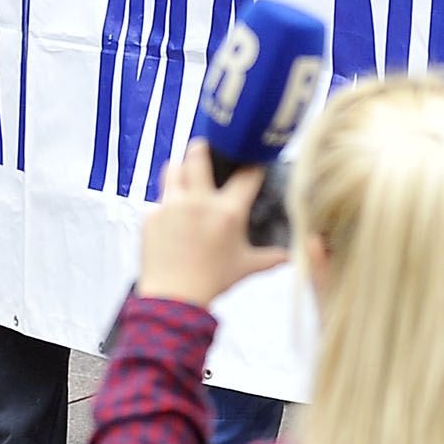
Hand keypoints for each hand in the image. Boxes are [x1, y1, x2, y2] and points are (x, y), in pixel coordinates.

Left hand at [132, 143, 288, 308]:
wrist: (174, 296)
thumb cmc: (211, 281)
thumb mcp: (245, 267)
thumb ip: (270, 258)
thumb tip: (290, 256)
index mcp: (227, 212)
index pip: (245, 176)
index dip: (252, 166)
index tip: (252, 163)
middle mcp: (199, 202)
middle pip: (198, 155)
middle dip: (202, 147)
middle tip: (205, 148)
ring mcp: (172, 205)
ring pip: (173, 169)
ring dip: (180, 168)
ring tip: (185, 173)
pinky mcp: (152, 214)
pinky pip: (159, 198)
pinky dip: (167, 201)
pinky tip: (172, 211)